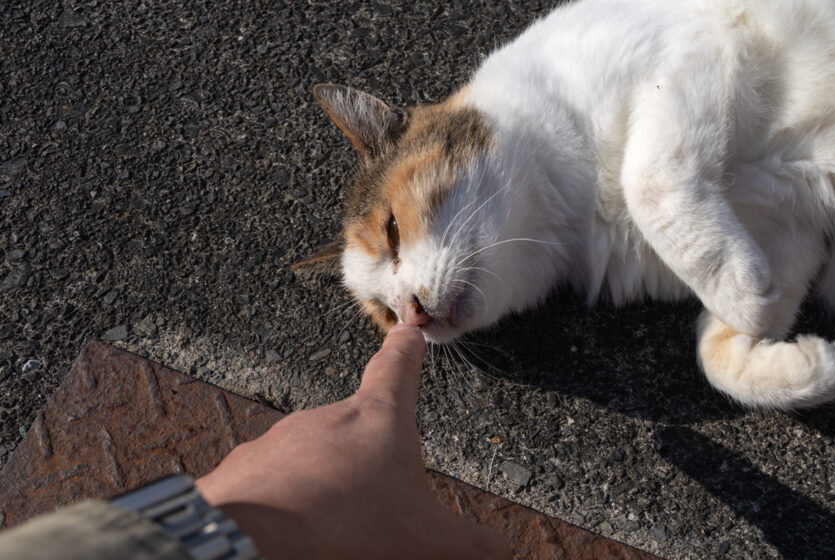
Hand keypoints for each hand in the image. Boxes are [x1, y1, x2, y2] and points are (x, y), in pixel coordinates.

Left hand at [196, 325, 510, 559]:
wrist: (250, 540)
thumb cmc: (345, 526)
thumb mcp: (426, 540)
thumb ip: (471, 544)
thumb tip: (507, 553)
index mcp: (376, 419)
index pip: (398, 369)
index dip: (406, 350)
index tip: (408, 330)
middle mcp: (325, 418)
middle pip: (355, 428)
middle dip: (365, 457)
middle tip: (375, 503)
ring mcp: (280, 441)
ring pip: (311, 460)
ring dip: (324, 485)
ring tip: (333, 527)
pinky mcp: (243, 468)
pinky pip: (271, 484)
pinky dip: (284, 504)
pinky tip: (291, 534)